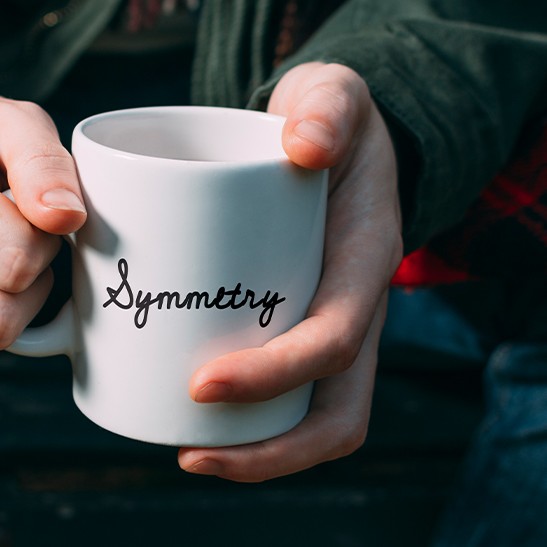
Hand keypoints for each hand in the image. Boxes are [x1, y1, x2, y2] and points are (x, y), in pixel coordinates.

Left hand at [178, 62, 402, 480]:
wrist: (330, 130)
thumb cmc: (328, 117)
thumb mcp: (333, 94)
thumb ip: (327, 107)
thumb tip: (303, 145)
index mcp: (365, 260)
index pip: (337, 341)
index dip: (277, 374)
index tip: (201, 382)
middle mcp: (354, 305)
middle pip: (334, 412)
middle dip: (270, 449)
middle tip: (188, 450)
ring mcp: (326, 319)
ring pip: (311, 417)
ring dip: (256, 452)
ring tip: (183, 448)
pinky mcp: (294, 318)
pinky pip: (283, 391)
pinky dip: (244, 417)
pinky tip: (182, 404)